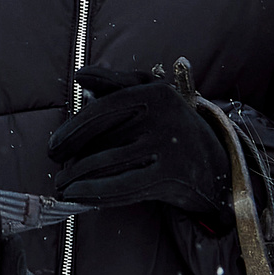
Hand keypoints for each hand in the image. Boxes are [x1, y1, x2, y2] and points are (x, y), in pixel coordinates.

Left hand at [47, 65, 230, 222]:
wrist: (219, 166)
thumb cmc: (173, 127)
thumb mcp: (151, 95)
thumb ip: (115, 82)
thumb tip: (82, 77)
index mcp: (154, 92)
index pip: (100, 111)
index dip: (71, 131)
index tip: (54, 147)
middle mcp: (162, 117)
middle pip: (101, 140)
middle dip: (72, 158)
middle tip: (58, 169)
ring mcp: (168, 147)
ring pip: (106, 165)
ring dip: (77, 179)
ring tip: (63, 185)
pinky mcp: (171, 177)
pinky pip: (121, 187)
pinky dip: (93, 194)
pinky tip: (76, 197)